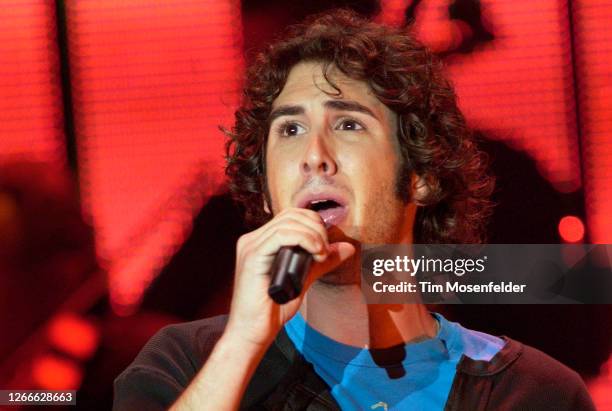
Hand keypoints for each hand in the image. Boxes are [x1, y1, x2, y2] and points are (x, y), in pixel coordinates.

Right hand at [225, 207, 354, 347]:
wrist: (254, 332)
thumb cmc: (273, 309)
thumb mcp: (304, 279)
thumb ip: (322, 261)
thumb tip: (347, 247)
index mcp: (262, 240)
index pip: (292, 216)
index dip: (314, 224)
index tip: (326, 246)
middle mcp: (253, 239)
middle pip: (291, 215)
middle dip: (316, 228)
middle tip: (325, 251)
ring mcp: (250, 245)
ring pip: (288, 222)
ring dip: (313, 235)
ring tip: (321, 255)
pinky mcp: (252, 255)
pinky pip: (281, 235)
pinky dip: (303, 239)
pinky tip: (314, 253)